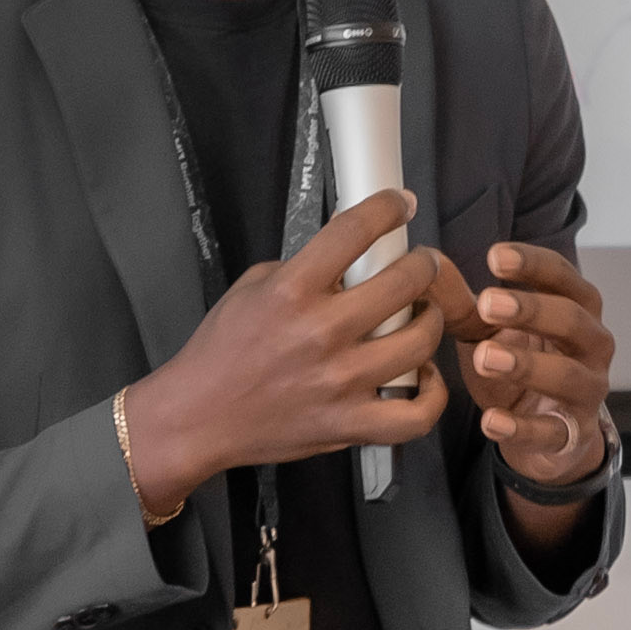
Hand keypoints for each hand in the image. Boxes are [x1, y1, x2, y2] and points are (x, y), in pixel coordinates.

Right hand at [122, 189, 448, 517]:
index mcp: (292, 289)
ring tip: (422, 314)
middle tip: (419, 264)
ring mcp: (340, 383)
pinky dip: (432, 395)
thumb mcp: (252, 286)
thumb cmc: (223, 349)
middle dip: (422, 264)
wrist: (198, 416)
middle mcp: (321, 332)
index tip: (401, 204)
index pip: (355, 230)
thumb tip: (350, 252)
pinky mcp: (349, 425)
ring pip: (419, 342)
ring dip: (430, 320)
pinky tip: (425, 375)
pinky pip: (414, 415)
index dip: (389, 207)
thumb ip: (302, 266)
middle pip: (403, 282)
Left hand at [428, 239, 613, 487]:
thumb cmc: (519, 362)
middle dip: (530, 309)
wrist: (545, 433)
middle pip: (572, 319)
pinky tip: (490, 420)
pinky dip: (521, 428)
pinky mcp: (573, 435)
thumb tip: (428, 268)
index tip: (494, 257)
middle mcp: (592, 345)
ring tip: (484, 357)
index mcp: (577, 307)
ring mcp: (588, 391)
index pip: (563, 276)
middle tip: (486, 304)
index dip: (533, 263)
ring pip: (568, 376)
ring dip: (526, 364)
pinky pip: (551, 432)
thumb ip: (465, 303)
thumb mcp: (491, 330)